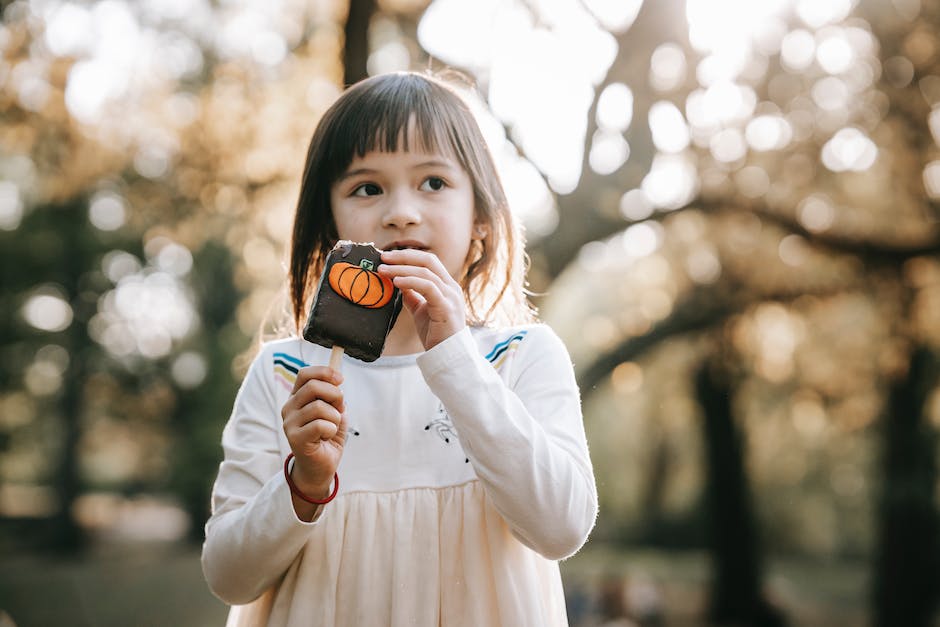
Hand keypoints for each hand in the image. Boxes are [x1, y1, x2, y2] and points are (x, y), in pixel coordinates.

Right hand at [281, 366, 345, 502]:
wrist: (321, 466)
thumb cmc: (327, 437)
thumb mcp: (334, 411)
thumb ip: (334, 397)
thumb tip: (337, 382)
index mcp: (297, 397)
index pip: (305, 374)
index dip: (324, 373)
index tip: (340, 379)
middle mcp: (289, 407)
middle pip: (313, 387)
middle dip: (335, 395)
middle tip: (339, 409)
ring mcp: (290, 423)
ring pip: (320, 407)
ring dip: (335, 418)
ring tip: (331, 428)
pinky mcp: (295, 438)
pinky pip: (321, 425)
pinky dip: (331, 430)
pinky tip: (325, 438)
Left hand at [379, 248, 466, 349]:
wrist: (447, 356)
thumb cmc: (436, 335)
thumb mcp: (421, 311)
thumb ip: (413, 296)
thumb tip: (398, 283)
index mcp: (447, 286)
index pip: (428, 261)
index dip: (408, 256)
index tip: (387, 257)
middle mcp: (451, 288)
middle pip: (428, 260)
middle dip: (403, 256)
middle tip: (383, 258)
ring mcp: (451, 296)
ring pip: (425, 272)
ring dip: (401, 269)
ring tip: (383, 271)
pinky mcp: (446, 307)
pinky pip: (428, 287)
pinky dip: (410, 282)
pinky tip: (396, 282)